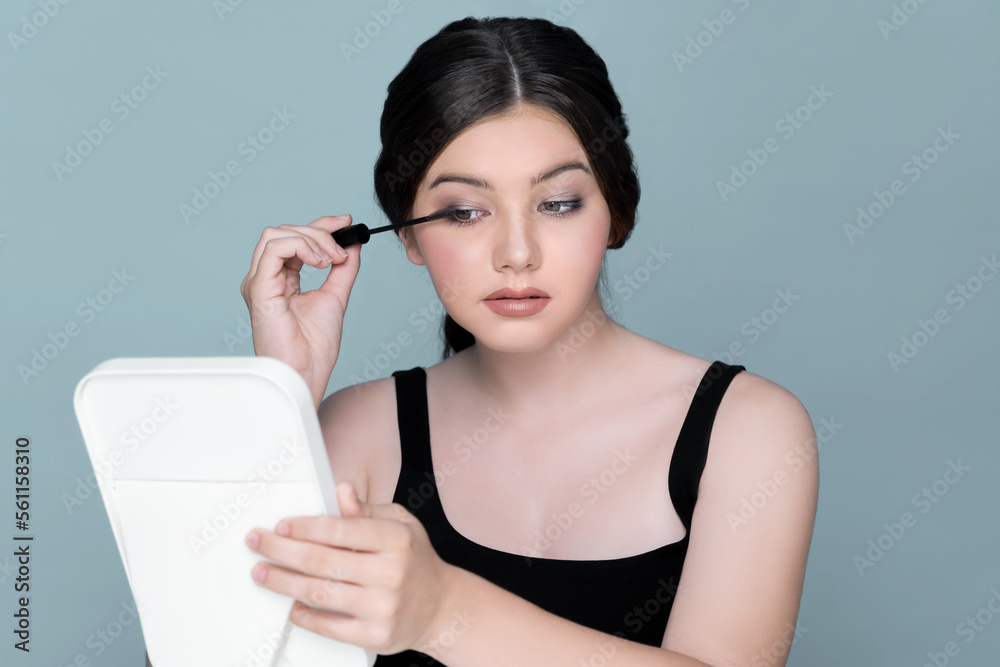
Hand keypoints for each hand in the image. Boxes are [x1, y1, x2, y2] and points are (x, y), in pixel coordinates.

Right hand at [239, 216, 361, 407]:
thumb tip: (352, 243)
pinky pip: (274, 249)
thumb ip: (343, 269)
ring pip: (277, 234)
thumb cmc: (314, 347)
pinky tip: (320, 262)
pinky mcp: (258, 287)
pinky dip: (301, 247)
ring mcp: (258, 281)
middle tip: (342, 251)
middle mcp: (265, 278)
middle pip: (285, 232)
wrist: (307, 371)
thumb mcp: (335, 296)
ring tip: (331, 259)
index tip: (346, 222)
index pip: (295, 238)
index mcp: (279, 279)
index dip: (320, 225)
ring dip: (311, 239)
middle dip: (319, 232)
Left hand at [244, 483, 454, 654]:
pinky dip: (304, 615)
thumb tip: (341, 491)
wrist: (441, 607)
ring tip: (263, 573)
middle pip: (321, 561)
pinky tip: (292, 604)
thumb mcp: (401, 524)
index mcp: (396, 540)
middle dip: (281, 551)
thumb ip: (367, 511)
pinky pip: (328, 626)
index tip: (281, 526)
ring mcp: (382, 607)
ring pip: (319, 593)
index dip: (304, 527)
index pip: (339, 530)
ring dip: (282, 582)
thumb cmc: (415, 561)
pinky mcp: (375, 635)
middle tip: (259, 543)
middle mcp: (390, 573)